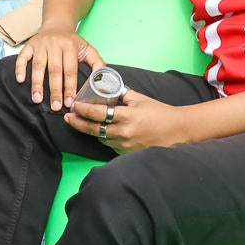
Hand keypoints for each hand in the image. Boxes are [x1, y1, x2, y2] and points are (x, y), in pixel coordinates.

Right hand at [15, 27, 105, 110]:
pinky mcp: (29, 45)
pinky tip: (20, 80)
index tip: (69, 102)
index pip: (70, 70)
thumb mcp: (88, 48)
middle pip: (54, 70)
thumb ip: (98, 63)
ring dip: (37, 83)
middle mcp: (55, 44)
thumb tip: (104, 80)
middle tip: (55, 106)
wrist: (57, 24)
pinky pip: (23, 56)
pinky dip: (20, 67)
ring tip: (37, 99)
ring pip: (38, 65)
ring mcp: (40, 44)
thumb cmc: (72, 42)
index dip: (70, 86)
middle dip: (55, 89)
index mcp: (70, 46)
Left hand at [64, 89, 186, 152]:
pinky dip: (105, 137)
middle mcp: (124, 133)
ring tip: (81, 123)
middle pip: (93, 129)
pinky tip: (102, 131)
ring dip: (91, 130)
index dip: (83, 110)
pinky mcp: (127, 154)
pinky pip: (111, 145)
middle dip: (78, 123)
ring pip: (101, 138)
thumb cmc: (159, 112)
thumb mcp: (139, 98)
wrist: (176, 130)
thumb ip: (121, 95)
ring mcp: (125, 145)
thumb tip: (107, 90)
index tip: (74, 106)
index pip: (98, 113)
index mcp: (126, 116)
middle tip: (67, 118)